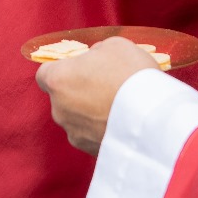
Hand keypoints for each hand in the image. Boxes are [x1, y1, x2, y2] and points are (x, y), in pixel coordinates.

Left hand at [35, 38, 159, 153]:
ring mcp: (74, 133)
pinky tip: (124, 123)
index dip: (62, 69)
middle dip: (79, 91)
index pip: (44, 74)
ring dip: (91, 112)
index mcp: (58, 80)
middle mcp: (59, 109)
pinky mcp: (91, 152)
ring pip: (77, 119)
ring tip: (120, 105)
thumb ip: (96, 52)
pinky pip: (92, 136)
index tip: (80, 68)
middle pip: (62, 97)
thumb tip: (95, 60)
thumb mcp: (114, 46)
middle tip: (106, 85)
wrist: (153, 120)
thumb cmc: (130, 75)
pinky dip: (103, 130)